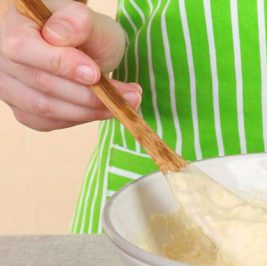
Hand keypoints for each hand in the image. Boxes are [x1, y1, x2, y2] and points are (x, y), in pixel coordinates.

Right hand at [0, 0, 140, 130]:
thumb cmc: (81, 30)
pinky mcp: (24, 110)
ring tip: (126, 103)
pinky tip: (102, 109)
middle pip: (41, 84)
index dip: (60, 64)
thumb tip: (58, 35)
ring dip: (91, 111)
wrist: (80, 47)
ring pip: (47, 109)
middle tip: (131, 95)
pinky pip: (50, 122)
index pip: (23, 48)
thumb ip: (76, 22)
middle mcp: (2, 59)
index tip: (96, 74)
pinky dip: (81, 118)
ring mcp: (9, 87)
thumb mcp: (88, 20)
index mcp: (11, 26)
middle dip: (90, 95)